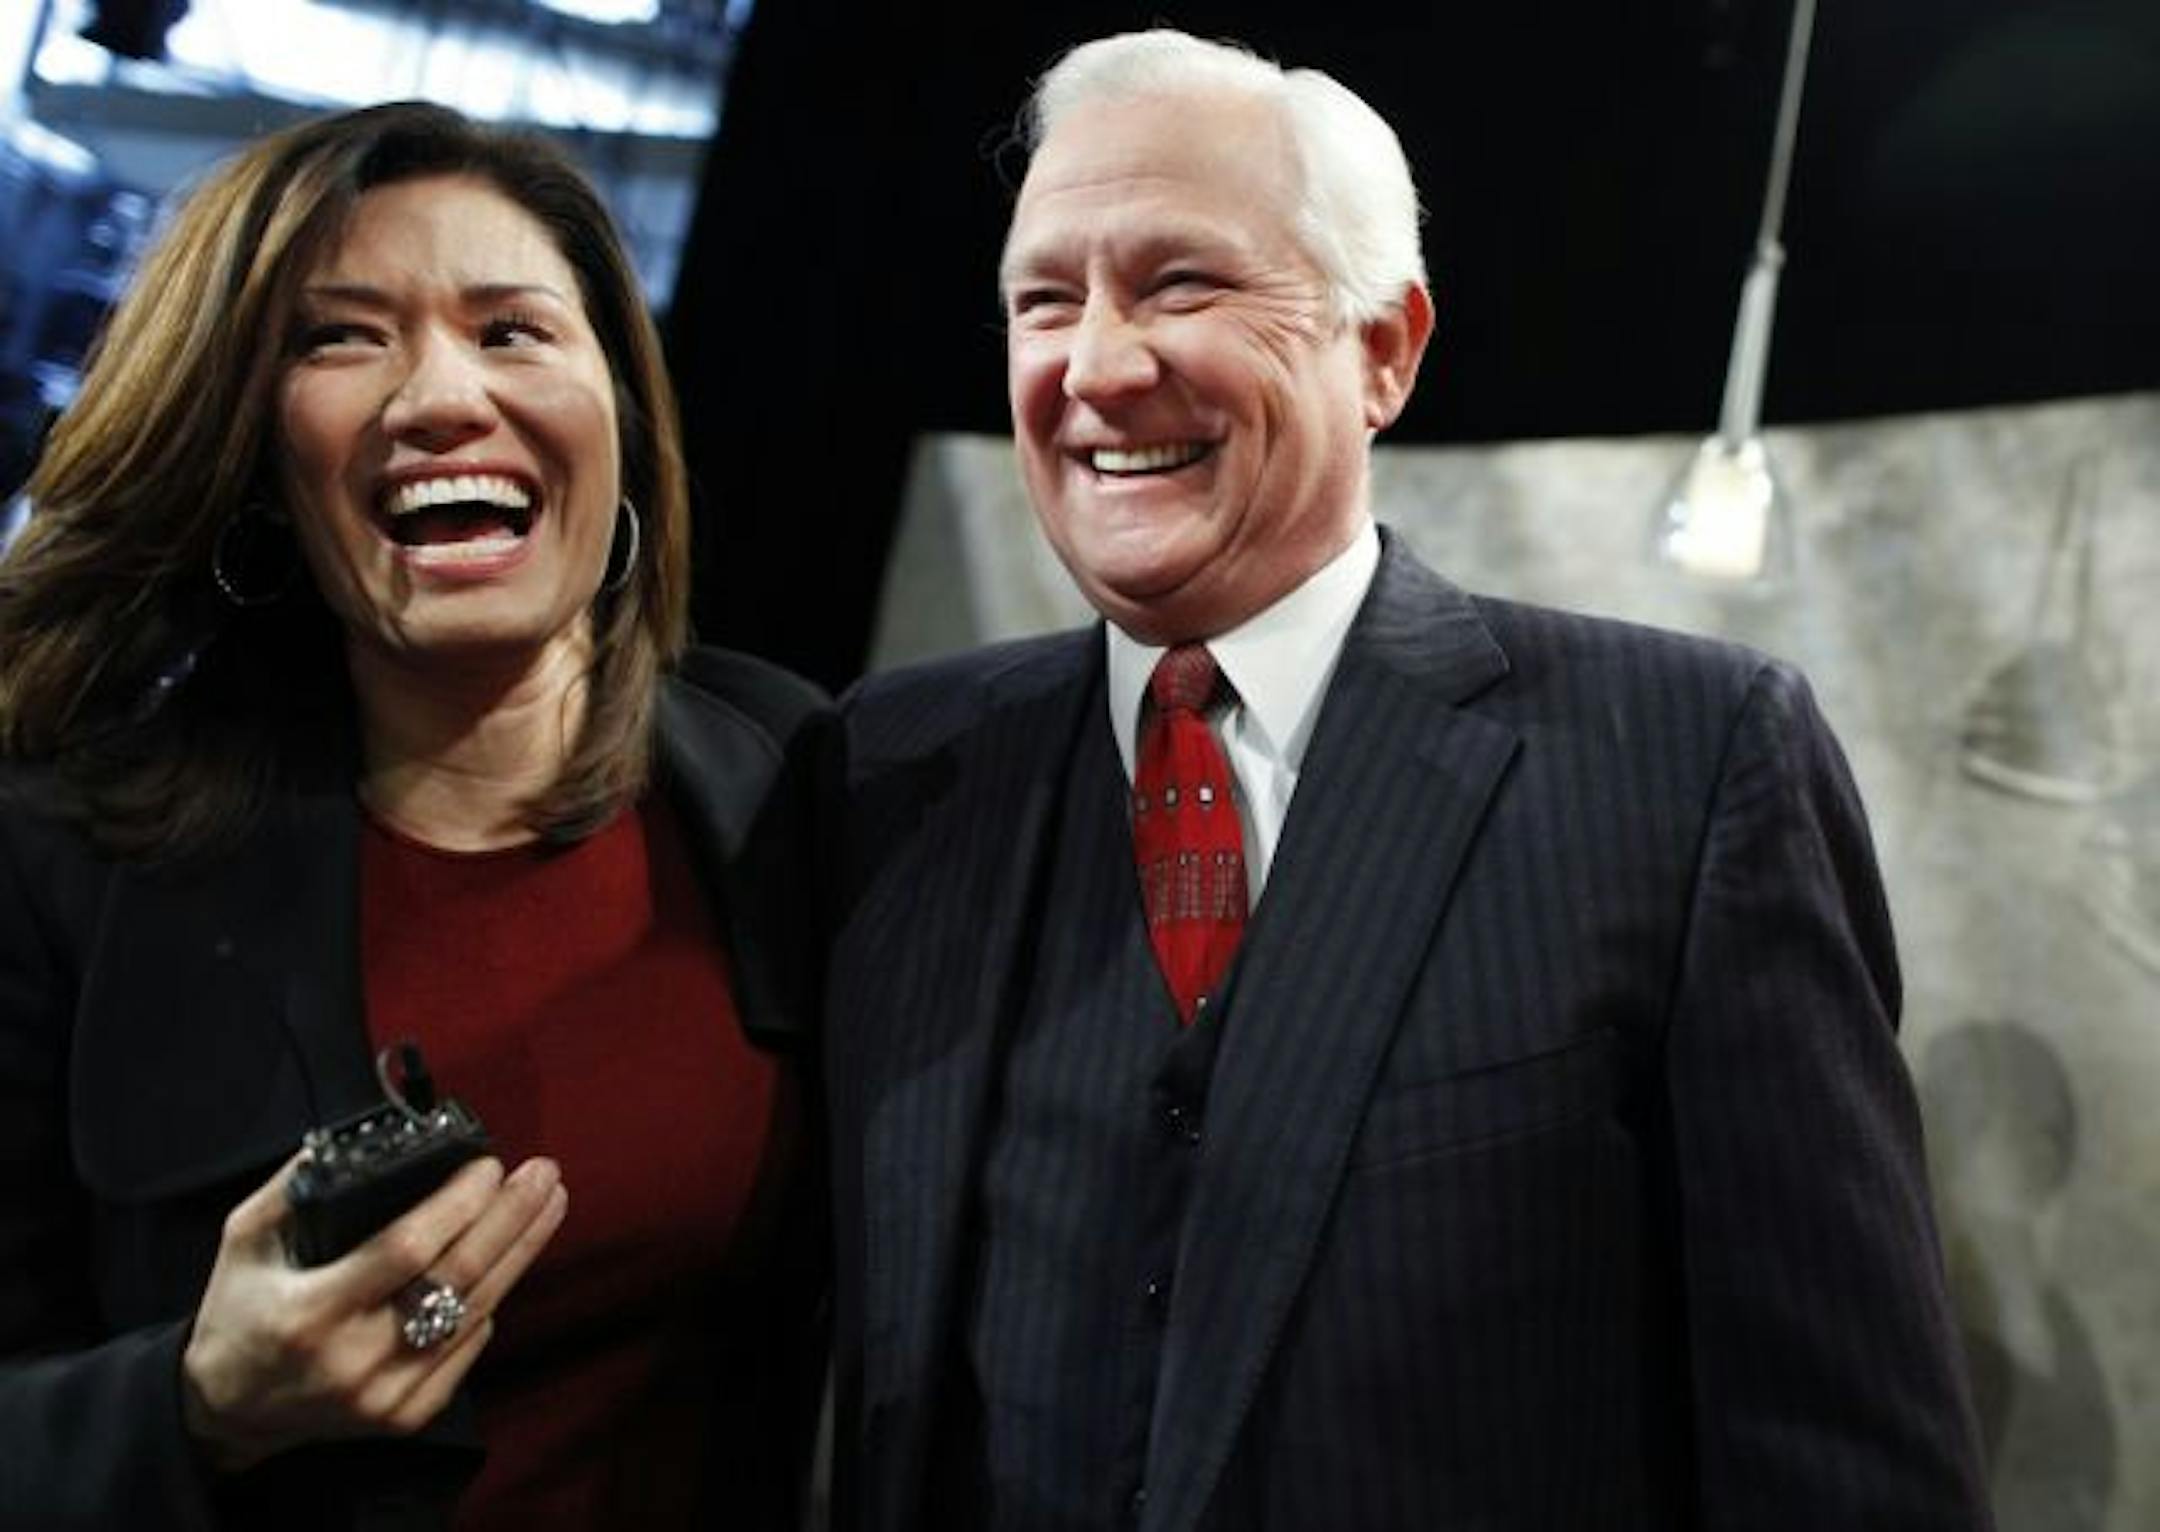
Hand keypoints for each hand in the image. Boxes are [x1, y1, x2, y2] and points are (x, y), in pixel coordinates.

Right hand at [179, 1151, 566, 1471]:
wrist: (229, 1412)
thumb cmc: (239, 1314)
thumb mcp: (244, 1242)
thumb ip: (293, 1188)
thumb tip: (355, 1139)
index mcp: (312, 1313)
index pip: (405, 1250)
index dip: (456, 1205)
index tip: (487, 1165)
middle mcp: (354, 1361)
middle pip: (458, 1278)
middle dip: (511, 1218)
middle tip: (543, 1173)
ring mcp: (386, 1396)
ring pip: (475, 1312)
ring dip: (520, 1251)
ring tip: (550, 1202)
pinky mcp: (407, 1415)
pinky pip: (466, 1347)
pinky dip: (491, 1297)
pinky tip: (511, 1257)